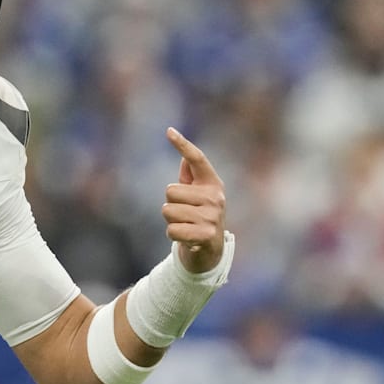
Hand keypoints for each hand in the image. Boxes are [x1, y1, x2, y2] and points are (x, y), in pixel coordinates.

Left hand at [163, 127, 226, 273]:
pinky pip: (172, 230)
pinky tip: (186, 237)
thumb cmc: (198, 216)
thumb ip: (191, 176)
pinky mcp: (207, 235)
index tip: (169, 131)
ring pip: (168, 211)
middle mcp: (215, 197)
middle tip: (184, 214)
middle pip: (170, 191)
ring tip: (185, 225)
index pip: (197, 159)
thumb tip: (184, 156)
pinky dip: (173, 235)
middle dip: (170, 204)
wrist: (210, 251)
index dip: (183, 144)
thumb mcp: (196, 195)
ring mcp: (213, 216)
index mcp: (212, 183)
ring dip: (171, 221)